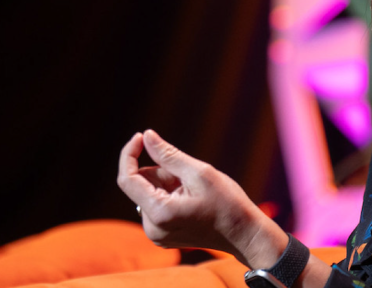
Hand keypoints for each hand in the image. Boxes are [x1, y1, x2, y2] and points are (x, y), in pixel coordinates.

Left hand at [116, 129, 286, 266]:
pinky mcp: (162, 235)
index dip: (130, 154)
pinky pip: (156, 205)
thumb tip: (146, 135)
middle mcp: (151, 228)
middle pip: (142, 185)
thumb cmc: (227, 202)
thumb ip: (168, 154)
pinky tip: (193, 200)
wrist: (243, 234)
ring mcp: (156, 234)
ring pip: (150, 193)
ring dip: (168, 183)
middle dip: (162, 172)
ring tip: (195, 190)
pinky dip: (170, 195)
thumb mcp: (199, 172)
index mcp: (159, 213)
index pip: (127, 179)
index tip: (142, 136)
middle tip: (190, 175)